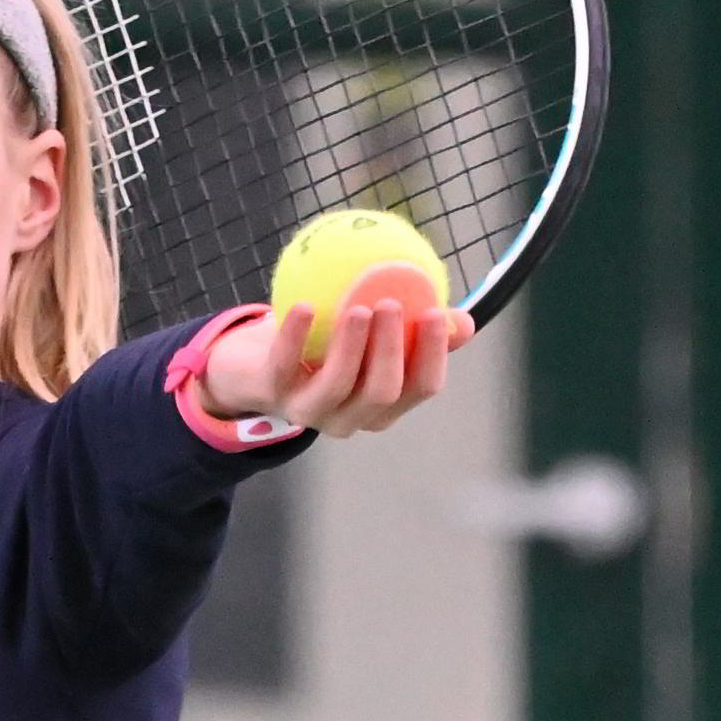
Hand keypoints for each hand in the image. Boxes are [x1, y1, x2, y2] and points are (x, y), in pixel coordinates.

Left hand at [199, 288, 473, 440]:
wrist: (256, 365)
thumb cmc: (325, 346)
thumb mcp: (372, 336)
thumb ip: (413, 328)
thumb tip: (465, 321)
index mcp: (383, 405)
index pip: (421, 388)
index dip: (434, 355)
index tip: (436, 314)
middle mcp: (351, 417)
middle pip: (383, 391)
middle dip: (392, 350)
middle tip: (393, 304)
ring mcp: (312, 411)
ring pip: (339, 384)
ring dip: (352, 346)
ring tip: (358, 306)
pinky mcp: (274, 393)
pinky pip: (286, 364)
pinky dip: (295, 335)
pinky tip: (306, 305)